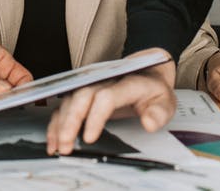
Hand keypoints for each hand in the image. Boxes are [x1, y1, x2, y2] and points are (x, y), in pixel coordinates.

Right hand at [46, 49, 175, 154]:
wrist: (147, 72)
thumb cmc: (153, 90)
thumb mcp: (165, 102)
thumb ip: (159, 113)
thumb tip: (149, 123)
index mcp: (127, 82)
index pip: (106, 97)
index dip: (95, 117)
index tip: (89, 138)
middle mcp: (104, 80)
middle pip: (82, 96)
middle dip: (70, 121)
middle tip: (66, 144)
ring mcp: (91, 85)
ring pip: (69, 100)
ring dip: (60, 123)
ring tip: (58, 146)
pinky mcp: (83, 92)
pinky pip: (65, 105)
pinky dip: (56, 122)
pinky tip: (54, 139)